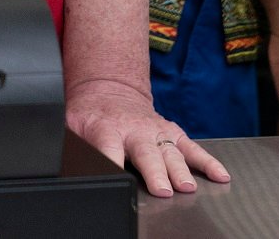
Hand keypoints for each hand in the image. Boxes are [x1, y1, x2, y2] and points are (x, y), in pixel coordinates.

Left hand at [66, 78, 230, 197]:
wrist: (109, 89)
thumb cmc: (90, 114)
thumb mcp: (70, 126)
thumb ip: (70, 146)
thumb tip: (58, 167)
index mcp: (106, 129)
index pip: (108, 149)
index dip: (112, 163)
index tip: (117, 176)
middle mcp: (134, 130)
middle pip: (146, 153)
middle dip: (154, 171)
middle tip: (162, 189)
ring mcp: (156, 130)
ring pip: (170, 152)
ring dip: (179, 170)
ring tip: (186, 186)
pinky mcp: (172, 132)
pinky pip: (192, 147)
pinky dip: (207, 162)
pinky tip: (220, 175)